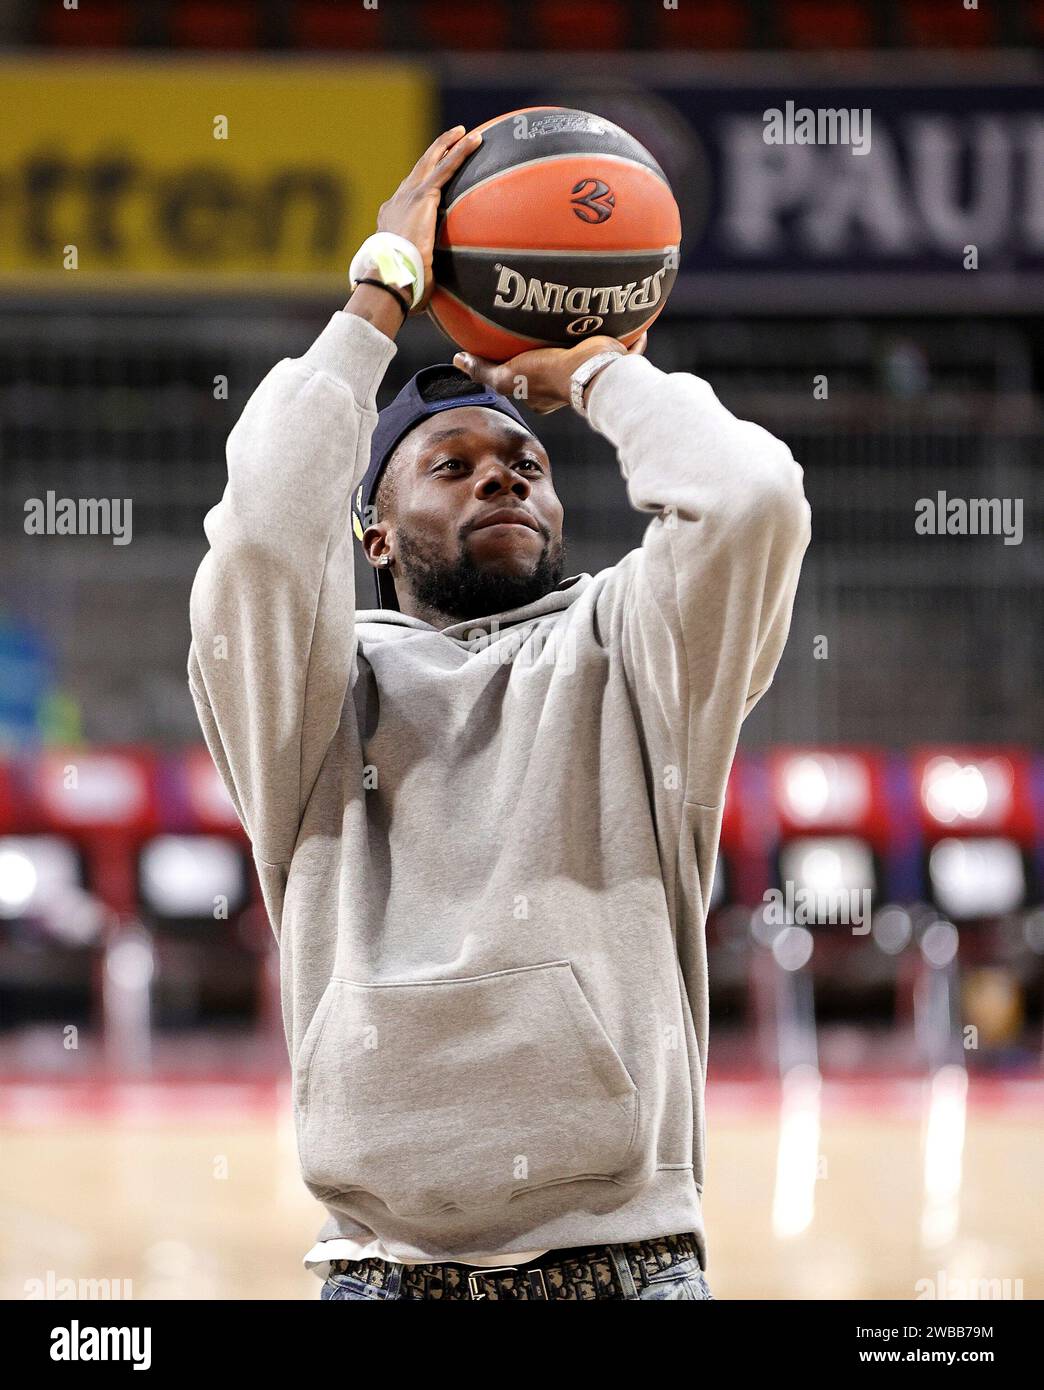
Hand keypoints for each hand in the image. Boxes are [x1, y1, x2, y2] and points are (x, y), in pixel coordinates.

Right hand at [376, 125, 481, 313]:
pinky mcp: (423, 196)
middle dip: (434, 153)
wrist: (391, 276)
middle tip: (450, 140)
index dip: (420, 185)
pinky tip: (476, 140)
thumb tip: (422, 303)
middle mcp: (397, 202)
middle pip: (419, 170)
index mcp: (391, 220)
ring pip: (433, 162)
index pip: (408, 197)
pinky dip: (461, 152)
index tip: (432, 182)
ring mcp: (409, 196)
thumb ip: (418, 278)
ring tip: (467, 134)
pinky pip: (447, 168)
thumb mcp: (408, 278)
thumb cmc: (397, 286)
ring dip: (450, 146)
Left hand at [453, 332, 647, 414]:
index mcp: (545, 391)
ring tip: (584, 314)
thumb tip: (458, 360)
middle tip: (550, 326)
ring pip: (590, 354)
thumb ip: (484, 370)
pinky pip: (625, 346)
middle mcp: (569, 383)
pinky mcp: (615, 358)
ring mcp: (593, 371)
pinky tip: (628, 316)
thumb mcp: (508, 375)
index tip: (519, 347)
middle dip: (556, 350)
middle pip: (560, 364)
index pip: (529, 377)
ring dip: (589, 339)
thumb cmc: (549, 376)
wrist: (591, 371)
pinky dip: (630, 337)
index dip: (523, 365)